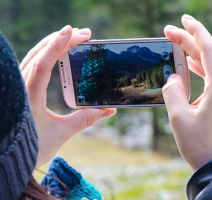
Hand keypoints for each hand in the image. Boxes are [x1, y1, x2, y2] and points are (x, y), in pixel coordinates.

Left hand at [20, 25, 116, 167]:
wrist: (8, 157)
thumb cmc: (33, 147)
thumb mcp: (61, 134)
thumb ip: (85, 119)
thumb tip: (109, 110)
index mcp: (29, 97)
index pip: (43, 64)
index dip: (58, 45)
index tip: (73, 32)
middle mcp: (21, 87)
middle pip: (38, 54)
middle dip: (60, 40)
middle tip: (84, 33)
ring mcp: (19, 86)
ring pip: (33, 57)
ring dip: (52, 44)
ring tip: (72, 36)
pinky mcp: (21, 89)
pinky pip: (32, 65)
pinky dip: (45, 54)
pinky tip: (56, 51)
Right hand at [163, 15, 211, 169]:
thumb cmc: (201, 146)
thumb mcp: (178, 118)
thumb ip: (173, 91)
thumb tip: (174, 78)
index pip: (209, 48)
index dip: (195, 31)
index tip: (184, 19)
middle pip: (211, 58)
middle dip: (190, 45)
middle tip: (171, 34)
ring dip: (198, 61)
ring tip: (180, 52)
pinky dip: (208, 76)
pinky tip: (196, 75)